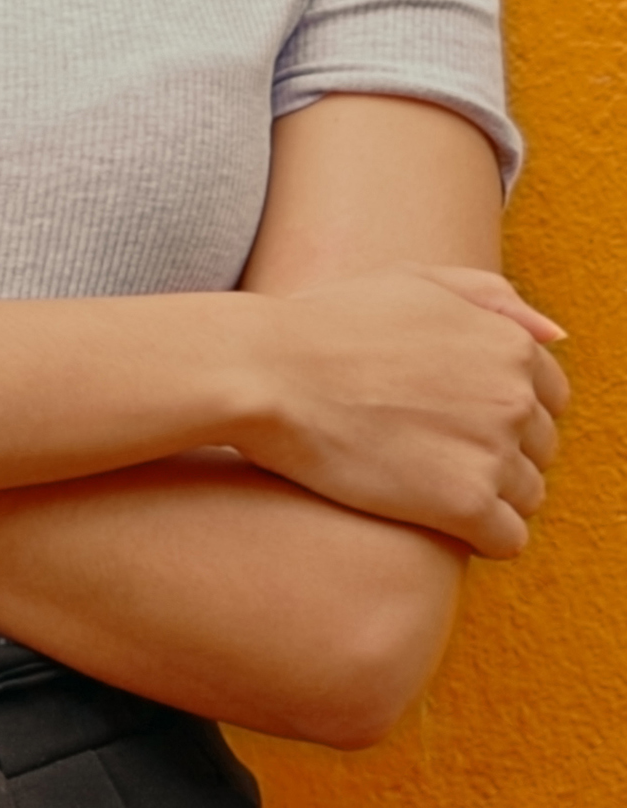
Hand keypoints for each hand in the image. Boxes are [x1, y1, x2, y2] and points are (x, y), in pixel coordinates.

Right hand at [242, 264, 567, 558]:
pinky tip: (430, 511)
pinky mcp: (466, 505)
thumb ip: (490, 296)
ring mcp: (494, 452)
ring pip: (528, 496)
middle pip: (540, 448)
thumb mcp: (409, 280)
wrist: (265, 371)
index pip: (549, 396)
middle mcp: (514, 397)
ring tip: (420, 475)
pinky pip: (508, 540)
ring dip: (486, 494)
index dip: (500, 407)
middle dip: (493, 450)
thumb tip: (555, 336)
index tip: (448, 410)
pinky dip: (477, 535)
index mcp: (510, 344)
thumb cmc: (327, 322)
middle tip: (423, 441)